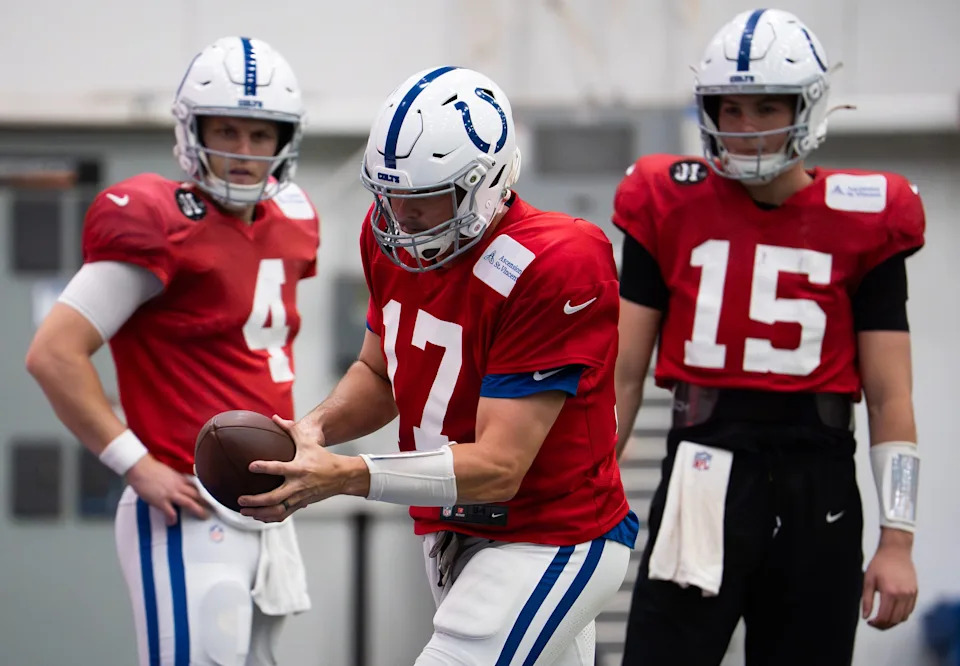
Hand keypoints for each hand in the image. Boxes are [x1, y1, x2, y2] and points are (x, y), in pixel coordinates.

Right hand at [126, 454, 207, 524]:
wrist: (140, 468)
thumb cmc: (150, 469)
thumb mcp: (167, 472)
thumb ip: (173, 479)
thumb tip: (174, 484)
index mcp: (179, 478)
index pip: (195, 486)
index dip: (202, 493)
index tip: (207, 498)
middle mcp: (178, 486)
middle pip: (196, 495)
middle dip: (206, 502)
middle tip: (213, 509)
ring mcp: (171, 493)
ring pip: (189, 503)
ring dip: (198, 510)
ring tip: (204, 516)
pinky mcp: (161, 501)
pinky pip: (170, 512)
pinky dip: (172, 519)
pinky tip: (171, 523)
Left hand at [237, 415, 366, 522]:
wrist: (341, 476)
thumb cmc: (323, 458)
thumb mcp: (308, 442)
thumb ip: (290, 430)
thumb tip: (275, 417)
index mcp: (299, 469)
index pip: (279, 468)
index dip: (265, 468)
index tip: (250, 466)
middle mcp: (298, 485)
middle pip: (274, 497)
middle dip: (256, 501)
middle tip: (241, 499)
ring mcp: (299, 497)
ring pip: (277, 510)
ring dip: (259, 513)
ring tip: (244, 511)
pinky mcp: (301, 504)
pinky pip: (283, 515)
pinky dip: (269, 518)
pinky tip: (258, 516)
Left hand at [862, 533, 917, 629]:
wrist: (896, 551)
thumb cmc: (880, 563)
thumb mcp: (868, 580)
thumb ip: (867, 600)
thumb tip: (866, 616)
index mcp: (890, 592)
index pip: (885, 617)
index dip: (876, 623)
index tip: (870, 622)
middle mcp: (903, 595)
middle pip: (895, 620)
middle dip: (884, 625)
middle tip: (875, 623)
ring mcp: (911, 594)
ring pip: (904, 617)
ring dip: (893, 622)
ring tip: (883, 619)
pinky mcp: (915, 592)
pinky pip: (910, 610)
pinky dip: (901, 615)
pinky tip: (892, 612)